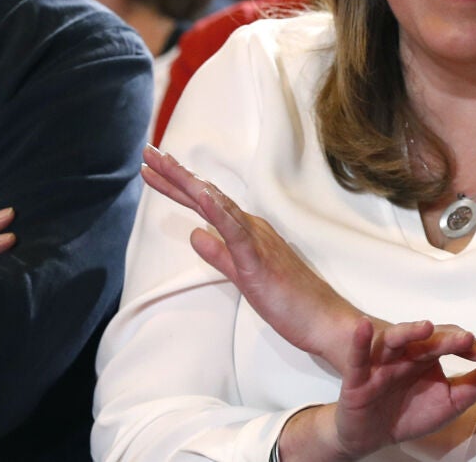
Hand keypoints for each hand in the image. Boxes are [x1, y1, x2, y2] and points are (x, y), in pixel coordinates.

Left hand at [142, 144, 363, 366]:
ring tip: (162, 163)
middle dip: (174, 174)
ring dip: (188, 182)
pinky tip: (200, 195)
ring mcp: (257, 241)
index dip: (178, 186)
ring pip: (217, 205)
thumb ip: (220, 255)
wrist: (327, 323)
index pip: (207, 205)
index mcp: (248, 233)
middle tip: (147, 152)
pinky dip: (217, 211)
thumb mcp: (244, 278)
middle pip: (206, 197)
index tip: (152, 170)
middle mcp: (252, 228)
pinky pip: (236, 232)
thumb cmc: (293, 303)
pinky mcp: (259, 261)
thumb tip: (196, 234)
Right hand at [280, 318, 475, 461]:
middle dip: (445, 340)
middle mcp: (406, 354)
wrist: (370, 435)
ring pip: (394, 342)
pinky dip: (360, 343)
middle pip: (426, 342)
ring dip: (409, 332)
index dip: (465, 346)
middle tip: (466, 339)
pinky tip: (365, 327)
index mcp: (429, 356)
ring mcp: (382, 363)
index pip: (449, 344)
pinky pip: (358, 358)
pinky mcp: (358, 378)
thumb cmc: (411, 412)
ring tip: (425, 327)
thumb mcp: (451, 400)